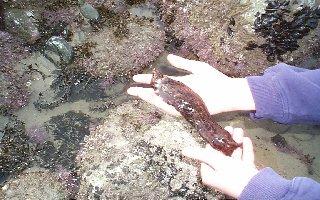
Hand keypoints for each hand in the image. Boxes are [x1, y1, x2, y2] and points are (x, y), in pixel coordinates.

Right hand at [127, 54, 255, 115]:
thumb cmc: (215, 80)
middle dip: (144, 91)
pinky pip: (169, 107)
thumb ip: (182, 64)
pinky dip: (158, 103)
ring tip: (136, 92)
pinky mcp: (184, 109)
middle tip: (130, 89)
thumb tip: (168, 58)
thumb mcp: (196, 68)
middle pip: (157, 94)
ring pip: (160, 101)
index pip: (160, 83)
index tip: (136, 77)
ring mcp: (180, 102)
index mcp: (180, 85)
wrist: (227, 92)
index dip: (148, 80)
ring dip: (147, 97)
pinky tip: (149, 98)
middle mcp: (178, 95)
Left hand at [182, 127, 257, 198]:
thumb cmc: (233, 174)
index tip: (217, 132)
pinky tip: (246, 139)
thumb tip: (183, 150)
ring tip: (239, 131)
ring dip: (237, 142)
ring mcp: (234, 173)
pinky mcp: (246, 172)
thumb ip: (200, 154)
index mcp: (210, 174)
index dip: (213, 143)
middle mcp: (221, 174)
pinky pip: (244, 158)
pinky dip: (245, 149)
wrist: (258, 186)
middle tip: (230, 128)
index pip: (208, 156)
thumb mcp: (215, 162)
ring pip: (234, 154)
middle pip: (222, 154)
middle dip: (227, 140)